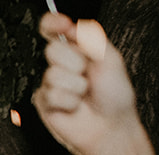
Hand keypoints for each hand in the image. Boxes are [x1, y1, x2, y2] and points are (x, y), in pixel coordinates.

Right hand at [33, 15, 135, 154]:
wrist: (109, 126)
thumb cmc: (114, 96)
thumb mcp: (110, 59)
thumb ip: (91, 39)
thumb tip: (72, 26)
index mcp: (77, 50)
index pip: (54, 30)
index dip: (52, 23)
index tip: (60, 24)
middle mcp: (62, 65)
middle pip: (52, 50)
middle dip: (74, 62)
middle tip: (86, 75)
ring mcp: (51, 83)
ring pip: (52, 74)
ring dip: (74, 86)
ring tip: (83, 94)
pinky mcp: (43, 102)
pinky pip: (50, 94)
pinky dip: (68, 101)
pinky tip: (74, 106)